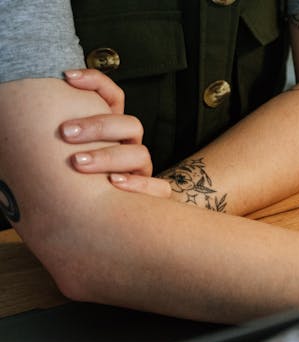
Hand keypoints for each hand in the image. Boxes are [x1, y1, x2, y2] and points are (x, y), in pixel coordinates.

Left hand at [60, 69, 170, 198]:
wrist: (90, 217)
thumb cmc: (73, 180)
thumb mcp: (66, 150)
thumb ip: (65, 131)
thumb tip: (50, 94)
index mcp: (113, 130)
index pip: (115, 97)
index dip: (97, 82)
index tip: (67, 77)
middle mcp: (130, 147)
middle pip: (130, 125)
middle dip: (98, 126)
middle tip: (65, 132)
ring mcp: (141, 171)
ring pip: (140, 155)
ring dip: (108, 157)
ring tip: (78, 163)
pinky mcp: (152, 195)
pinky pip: (159, 188)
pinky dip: (138, 185)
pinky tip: (113, 183)